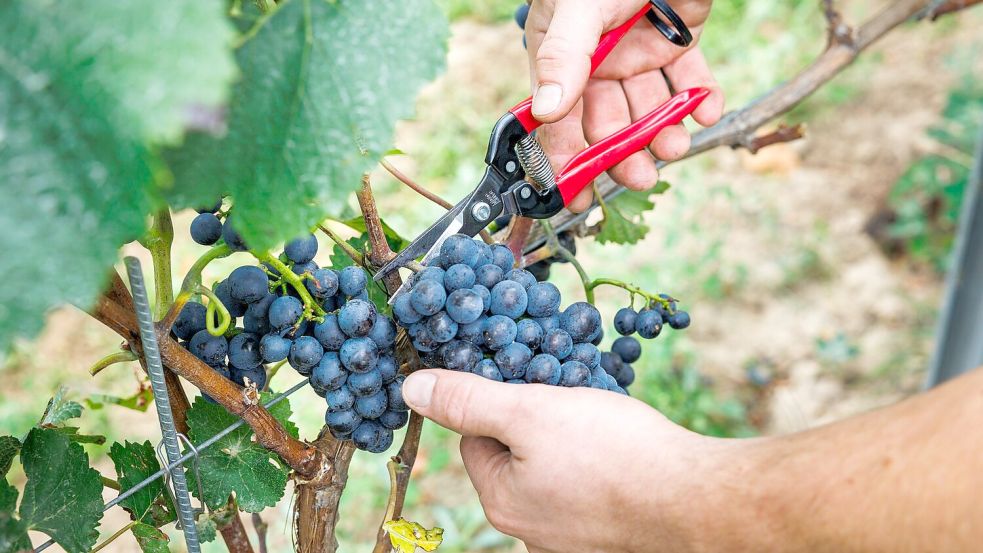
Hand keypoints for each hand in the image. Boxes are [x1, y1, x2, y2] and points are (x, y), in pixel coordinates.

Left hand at [400, 369, 735, 552]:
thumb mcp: (530, 411)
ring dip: (570, 435)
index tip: (527, 377)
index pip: (475, 437)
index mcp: (502, 500)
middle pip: (515, 453)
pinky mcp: (609, 533)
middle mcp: (531, 528)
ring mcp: (573, 535)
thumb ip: (468, 400)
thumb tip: (410, 387)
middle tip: (568, 392)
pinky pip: (589, 484)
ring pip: (555, 466)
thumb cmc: (614, 453)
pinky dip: (600, 459)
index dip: (497, 399)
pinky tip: (623, 444)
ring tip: (601, 417)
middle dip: (536, 416)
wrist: (698, 500)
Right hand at [525, 0, 722, 211]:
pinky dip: (701, 97)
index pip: (558, 119)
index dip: (565, 158)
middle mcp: (599, 62)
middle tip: (641, 175)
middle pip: (607, 122)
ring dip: (663, 131)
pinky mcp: (678, 41)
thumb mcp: (578, 8)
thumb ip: (564, 58)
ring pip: (650, 108)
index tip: (575, 196)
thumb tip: (546, 111)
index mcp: (563, 57)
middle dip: (623, 152)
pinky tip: (707, 108)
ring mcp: (639, 53)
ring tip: (676, 145)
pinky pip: (689, 80)